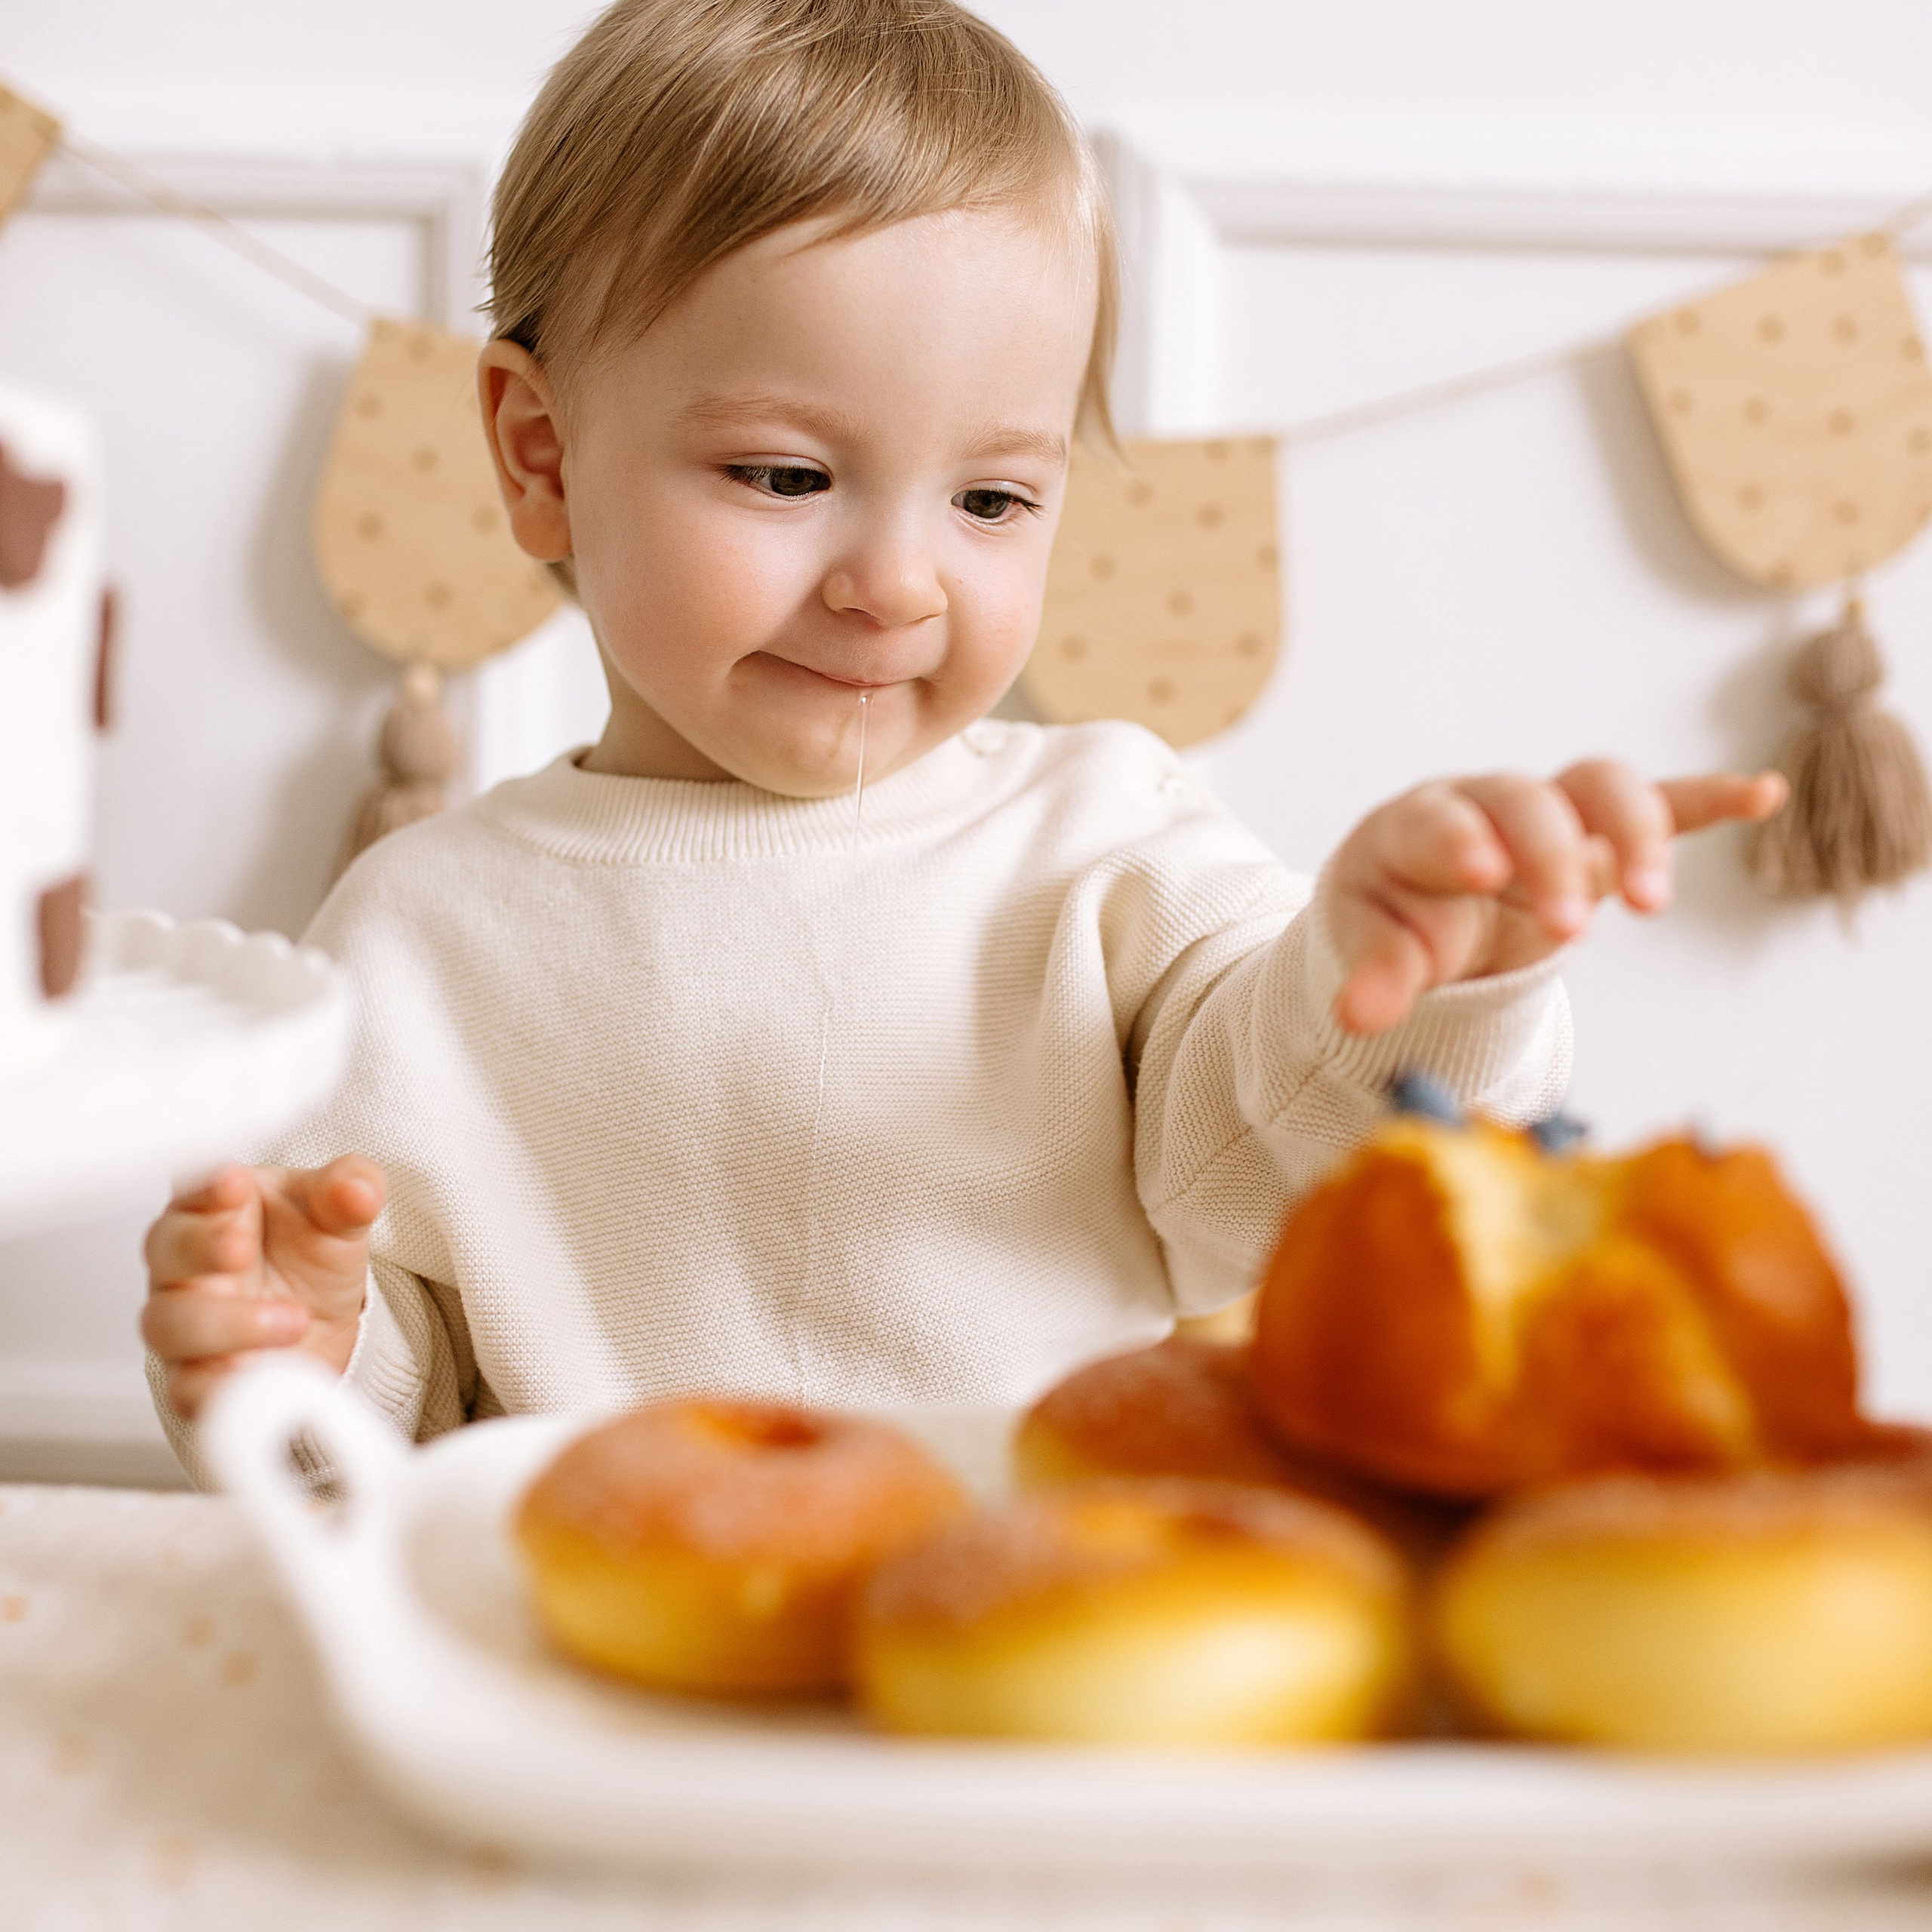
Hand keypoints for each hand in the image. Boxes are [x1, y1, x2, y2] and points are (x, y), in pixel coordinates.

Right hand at [141, 1156, 385, 1420]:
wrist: (322, 1323)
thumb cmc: (309, 1256)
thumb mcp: (339, 1216)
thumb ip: (350, 1190)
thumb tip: (355, 1188)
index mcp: (214, 1208)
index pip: (192, 1187)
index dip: (205, 1185)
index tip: (233, 1182)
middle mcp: (185, 1264)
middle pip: (165, 1251)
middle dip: (200, 1247)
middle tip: (240, 1246)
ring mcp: (185, 1323)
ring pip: (169, 1325)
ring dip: (228, 1323)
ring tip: (293, 1320)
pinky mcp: (196, 1379)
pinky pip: (189, 1390)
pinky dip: (223, 1388)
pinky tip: (267, 1376)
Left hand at [1327, 761, 1787, 1036]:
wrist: (1418, 900)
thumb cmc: (1391, 920)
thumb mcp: (1372, 949)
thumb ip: (1372, 979)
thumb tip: (1356, 1019)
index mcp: (1415, 828)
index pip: (1438, 821)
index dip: (1461, 838)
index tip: (1484, 869)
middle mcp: (1485, 804)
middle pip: (1528, 804)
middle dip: (1553, 859)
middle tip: (1570, 931)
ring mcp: (1547, 812)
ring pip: (1600, 789)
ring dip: (1634, 835)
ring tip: (1652, 907)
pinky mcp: (1598, 833)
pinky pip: (1657, 801)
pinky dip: (1708, 798)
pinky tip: (1764, 794)